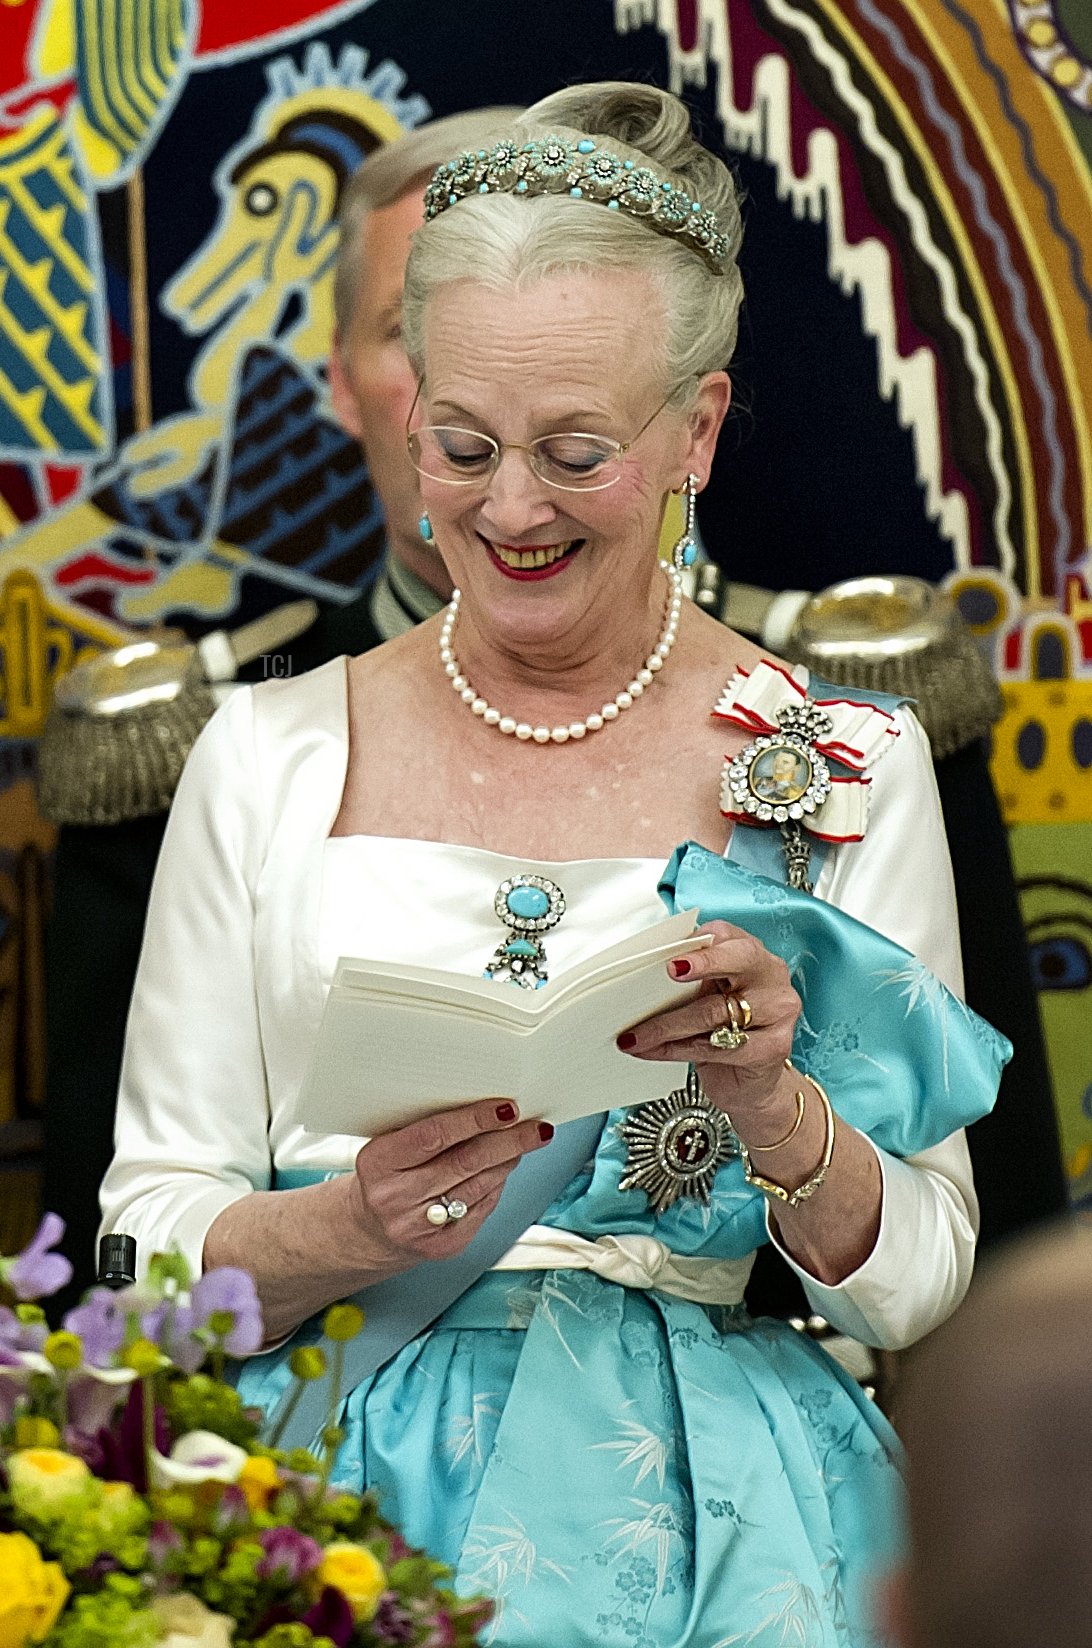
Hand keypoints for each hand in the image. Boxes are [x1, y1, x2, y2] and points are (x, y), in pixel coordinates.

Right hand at [350, 1099, 552, 1264]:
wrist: (370, 1229)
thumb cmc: (387, 1176)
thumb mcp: (390, 1145)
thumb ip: (426, 1128)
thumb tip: (486, 1109)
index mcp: (378, 1163)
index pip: (434, 1136)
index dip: (475, 1120)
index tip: (505, 1108)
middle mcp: (395, 1198)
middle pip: (466, 1162)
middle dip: (508, 1141)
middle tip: (534, 1127)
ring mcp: (418, 1227)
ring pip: (480, 1186)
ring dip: (508, 1161)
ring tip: (524, 1142)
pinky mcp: (442, 1247)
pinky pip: (482, 1209)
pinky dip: (497, 1185)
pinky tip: (503, 1170)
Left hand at [617, 921, 800, 1122]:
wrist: (748, 1083)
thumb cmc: (724, 1032)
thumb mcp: (706, 998)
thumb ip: (688, 981)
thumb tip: (642, 977)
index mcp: (752, 955)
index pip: (728, 936)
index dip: (701, 944)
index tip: (673, 956)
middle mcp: (770, 976)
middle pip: (740, 959)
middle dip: (703, 963)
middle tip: (670, 972)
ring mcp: (778, 1011)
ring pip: (716, 1011)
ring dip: (668, 1025)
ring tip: (638, 1035)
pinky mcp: (774, 1046)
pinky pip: (719, 1046)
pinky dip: (679, 1050)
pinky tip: (657, 1051)